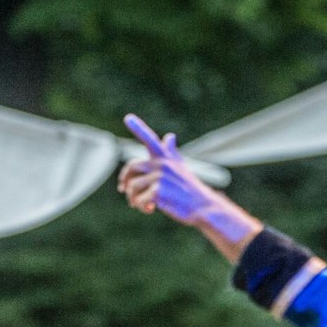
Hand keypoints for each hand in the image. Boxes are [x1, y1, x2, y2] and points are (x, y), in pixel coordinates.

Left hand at [117, 114, 261, 261]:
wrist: (202, 206)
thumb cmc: (189, 188)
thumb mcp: (180, 166)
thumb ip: (171, 152)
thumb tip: (169, 136)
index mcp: (165, 157)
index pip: (150, 139)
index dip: (138, 127)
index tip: (128, 117)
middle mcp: (162, 164)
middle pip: (132, 167)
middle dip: (125, 180)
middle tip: (123, 191)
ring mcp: (160, 177)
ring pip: (132, 186)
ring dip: (133, 198)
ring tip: (141, 204)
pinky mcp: (159, 191)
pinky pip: (139, 200)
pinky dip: (142, 207)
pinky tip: (150, 209)